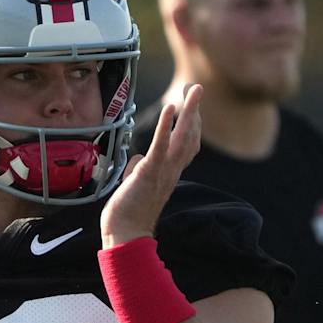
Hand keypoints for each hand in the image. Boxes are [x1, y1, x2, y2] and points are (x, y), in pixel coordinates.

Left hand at [100, 83, 202, 246]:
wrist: (125, 233)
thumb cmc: (128, 212)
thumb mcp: (134, 185)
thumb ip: (139, 170)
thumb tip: (137, 160)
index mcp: (169, 173)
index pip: (187, 145)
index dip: (191, 124)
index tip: (192, 106)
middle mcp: (171, 171)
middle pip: (190, 136)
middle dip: (194, 111)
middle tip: (196, 88)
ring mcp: (163, 171)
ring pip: (182, 138)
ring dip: (189, 112)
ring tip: (193, 91)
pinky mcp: (149, 172)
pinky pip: (161, 146)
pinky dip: (166, 126)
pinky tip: (170, 108)